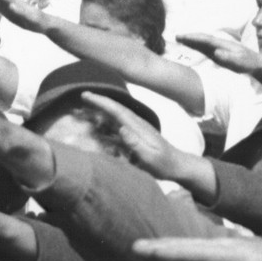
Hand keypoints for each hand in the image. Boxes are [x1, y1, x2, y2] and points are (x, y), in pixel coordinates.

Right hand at [77, 91, 206, 186]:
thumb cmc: (164, 164)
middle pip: (116, 108)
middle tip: (83, 95)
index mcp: (138, 127)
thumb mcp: (149, 158)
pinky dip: (110, 116)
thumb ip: (136, 144)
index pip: (117, 111)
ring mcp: (138, 128)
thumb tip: (121, 128)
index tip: (87, 95)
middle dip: (100, 101)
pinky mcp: (138, 134)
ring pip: (118, 113)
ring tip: (89, 103)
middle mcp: (138, 124)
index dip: (102, 102)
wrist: (178, 165)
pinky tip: (103, 119)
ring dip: (104, 107)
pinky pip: (120, 121)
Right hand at [176, 32, 261, 75]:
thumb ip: (229, 58)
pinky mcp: (220, 54)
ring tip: (179, 40)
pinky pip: (206, 48)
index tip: (183, 36)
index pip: (206, 39)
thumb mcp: (240, 62)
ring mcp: (220, 48)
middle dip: (190, 37)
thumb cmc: (249, 64)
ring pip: (203, 43)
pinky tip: (192, 47)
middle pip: (202, 39)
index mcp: (223, 44)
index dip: (194, 37)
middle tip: (176, 36)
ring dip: (192, 41)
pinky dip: (197, 46)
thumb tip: (216, 52)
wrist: (257, 64)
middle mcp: (220, 44)